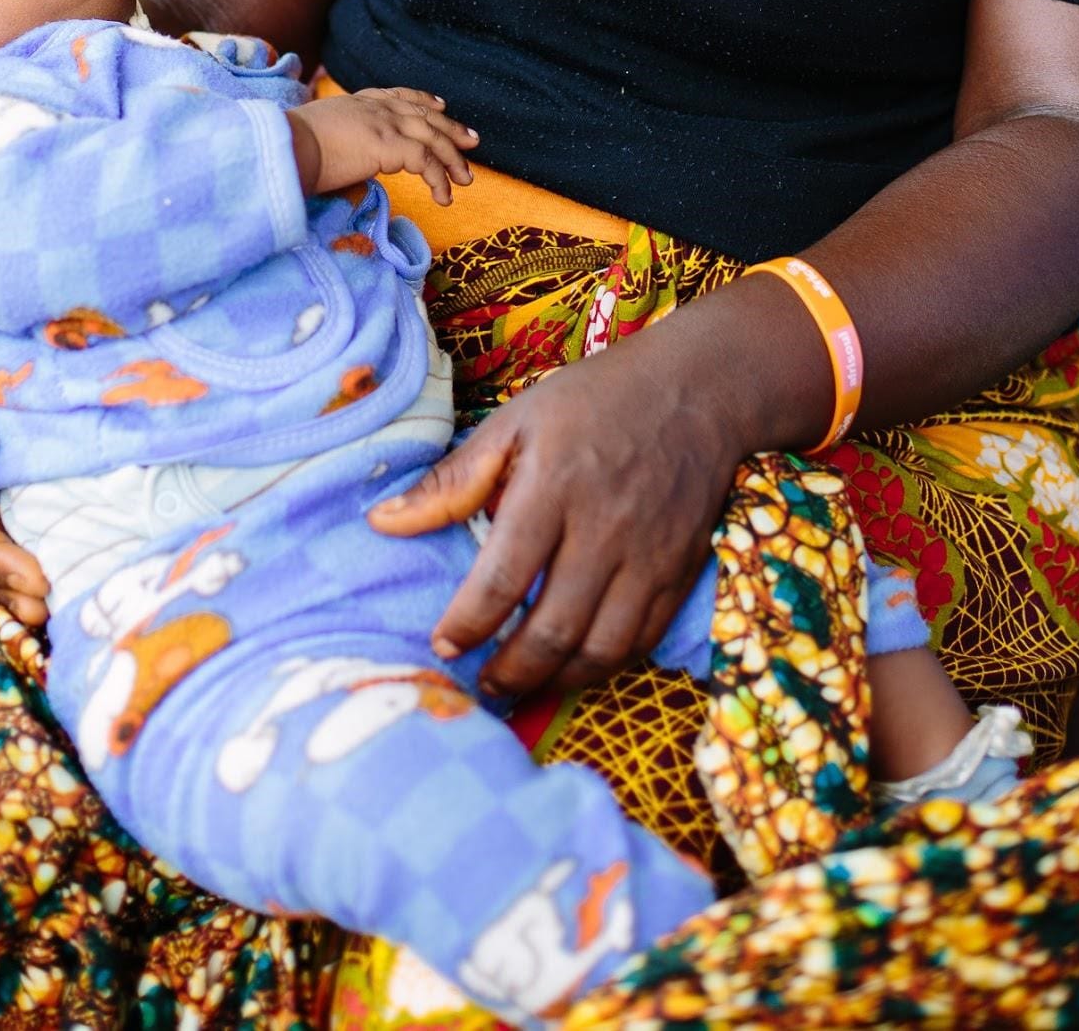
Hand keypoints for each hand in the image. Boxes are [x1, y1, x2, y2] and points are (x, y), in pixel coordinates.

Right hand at [290, 86, 476, 207]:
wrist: (284, 148)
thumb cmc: (290, 147)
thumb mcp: (317, 133)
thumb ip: (338, 138)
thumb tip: (341, 155)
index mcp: (358, 101)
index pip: (398, 96)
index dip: (422, 100)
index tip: (440, 106)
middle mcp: (374, 107)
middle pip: (424, 114)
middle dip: (450, 127)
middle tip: (472, 141)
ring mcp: (383, 123)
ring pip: (432, 138)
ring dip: (452, 159)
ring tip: (466, 179)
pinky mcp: (388, 145)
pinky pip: (426, 163)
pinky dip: (439, 180)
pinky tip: (444, 197)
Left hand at [369, 302, 743, 696]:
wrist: (696, 390)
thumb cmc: (593, 401)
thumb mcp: (515, 422)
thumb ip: (452, 481)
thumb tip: (381, 523)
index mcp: (552, 486)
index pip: (503, 578)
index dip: (467, 625)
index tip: (442, 647)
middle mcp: (603, 529)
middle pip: (552, 630)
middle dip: (509, 672)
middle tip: (481, 686)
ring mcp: (648, 556)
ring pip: (601, 649)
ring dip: (556, 681)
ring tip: (521, 687)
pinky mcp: (681, 572)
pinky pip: (643, 641)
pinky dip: (605, 666)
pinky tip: (574, 665)